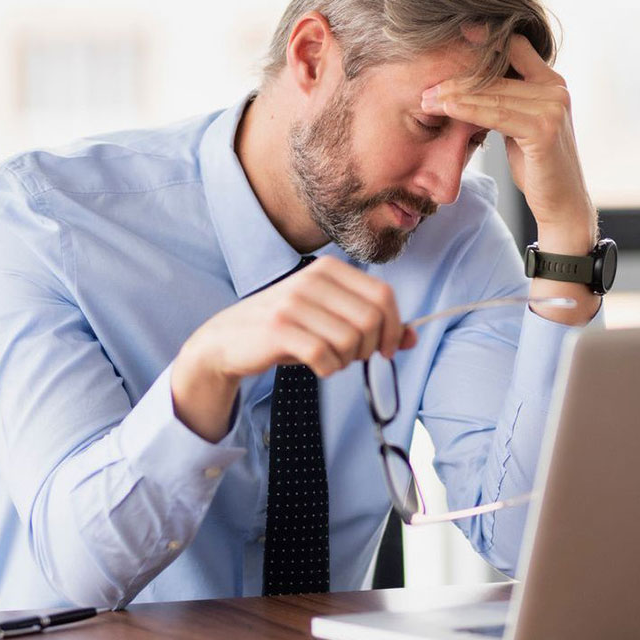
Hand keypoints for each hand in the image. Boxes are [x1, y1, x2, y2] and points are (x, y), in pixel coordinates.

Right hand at [172, 258, 416, 440]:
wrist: (227, 340)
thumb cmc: (286, 329)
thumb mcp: (329, 318)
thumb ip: (372, 324)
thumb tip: (412, 337)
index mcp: (329, 270)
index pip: (384, 295)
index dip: (395, 327)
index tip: (388, 349)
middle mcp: (312, 280)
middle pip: (371, 319)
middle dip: (372, 348)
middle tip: (356, 358)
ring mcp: (293, 303)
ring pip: (350, 340)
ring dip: (348, 360)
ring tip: (331, 359)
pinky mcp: (279, 330)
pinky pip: (325, 356)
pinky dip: (329, 369)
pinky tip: (318, 366)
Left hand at [420, 34, 595, 251]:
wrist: (562, 203)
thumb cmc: (538, 166)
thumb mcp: (522, 125)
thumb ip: (509, 101)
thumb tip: (475, 85)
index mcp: (553, 83)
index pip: (516, 47)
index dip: (486, 38)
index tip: (455, 34)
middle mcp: (557, 89)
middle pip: (498, 72)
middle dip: (459, 78)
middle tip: (428, 85)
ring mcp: (553, 109)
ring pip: (493, 94)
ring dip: (456, 96)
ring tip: (428, 99)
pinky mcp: (544, 130)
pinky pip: (496, 115)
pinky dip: (468, 111)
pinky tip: (447, 109)